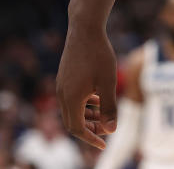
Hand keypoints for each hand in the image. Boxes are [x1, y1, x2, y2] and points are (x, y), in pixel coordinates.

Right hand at [57, 24, 118, 148]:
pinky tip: (97, 99)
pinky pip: (72, 98)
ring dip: (87, 116)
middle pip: (73, 121)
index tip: (104, 144)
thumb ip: (109, 107)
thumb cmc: (99, 54)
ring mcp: (61, 85)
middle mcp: (62, 94)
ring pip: (72, 110)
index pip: (77, 129)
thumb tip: (111, 130)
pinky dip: (84, 104)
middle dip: (89, 129)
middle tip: (106, 130)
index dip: (91, 138)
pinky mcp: (64, 77)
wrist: (84, 28)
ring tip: (104, 116)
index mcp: (71, 99)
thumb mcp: (108, 82)